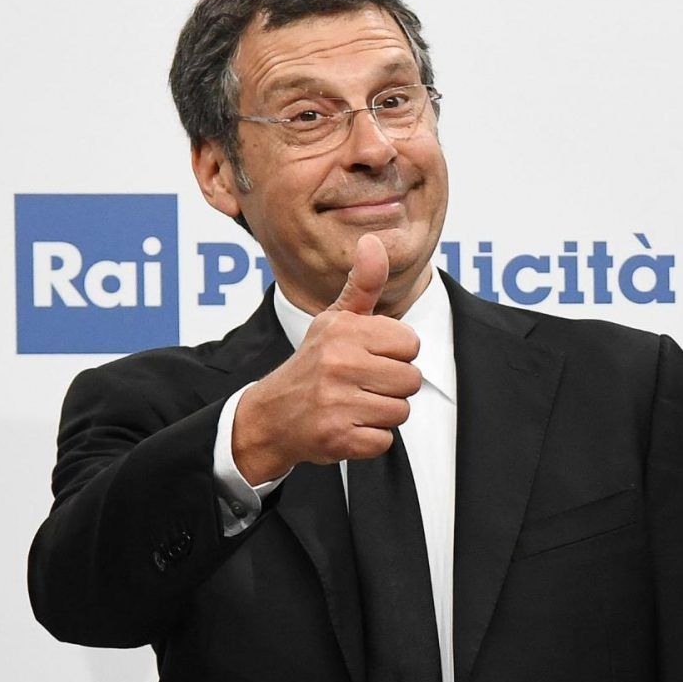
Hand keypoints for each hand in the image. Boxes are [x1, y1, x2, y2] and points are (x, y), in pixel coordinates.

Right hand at [231, 235, 422, 483]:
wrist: (271, 415)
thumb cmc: (314, 362)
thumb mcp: (335, 319)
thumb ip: (363, 284)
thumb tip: (374, 241)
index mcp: (343, 331)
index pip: (411, 343)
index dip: (396, 353)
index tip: (369, 356)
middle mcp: (338, 364)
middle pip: (411, 380)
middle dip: (392, 386)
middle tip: (361, 384)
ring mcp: (337, 403)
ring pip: (401, 411)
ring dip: (382, 413)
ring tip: (354, 404)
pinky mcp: (338, 439)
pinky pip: (384, 440)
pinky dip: (370, 439)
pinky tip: (347, 426)